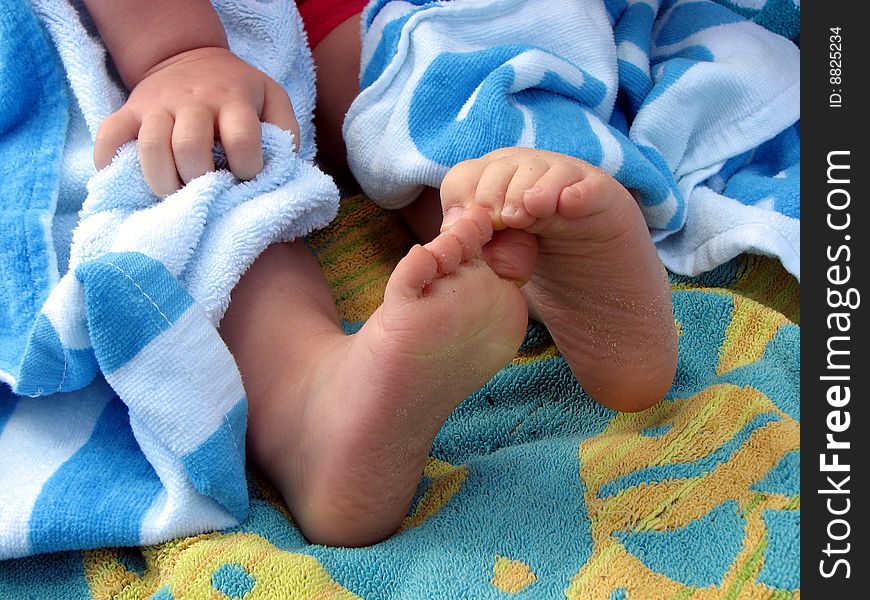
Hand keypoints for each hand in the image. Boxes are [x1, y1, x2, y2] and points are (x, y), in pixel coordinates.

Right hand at [94, 46, 298, 195]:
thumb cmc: (239, 93)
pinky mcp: (128, 110)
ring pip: (151, 147)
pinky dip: (111, 163)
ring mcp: (157, 104)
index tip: (245, 177)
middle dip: (199, 179)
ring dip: (162, 181)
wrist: (191, 58)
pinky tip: (128, 181)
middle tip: (204, 190)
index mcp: (234, 99)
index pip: (242, 139)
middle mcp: (194, 101)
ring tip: (173, 194)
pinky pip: (110, 137)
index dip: (247, 167)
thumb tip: (280, 171)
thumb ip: (285, 133)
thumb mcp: (273, 101)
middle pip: (190, 147)